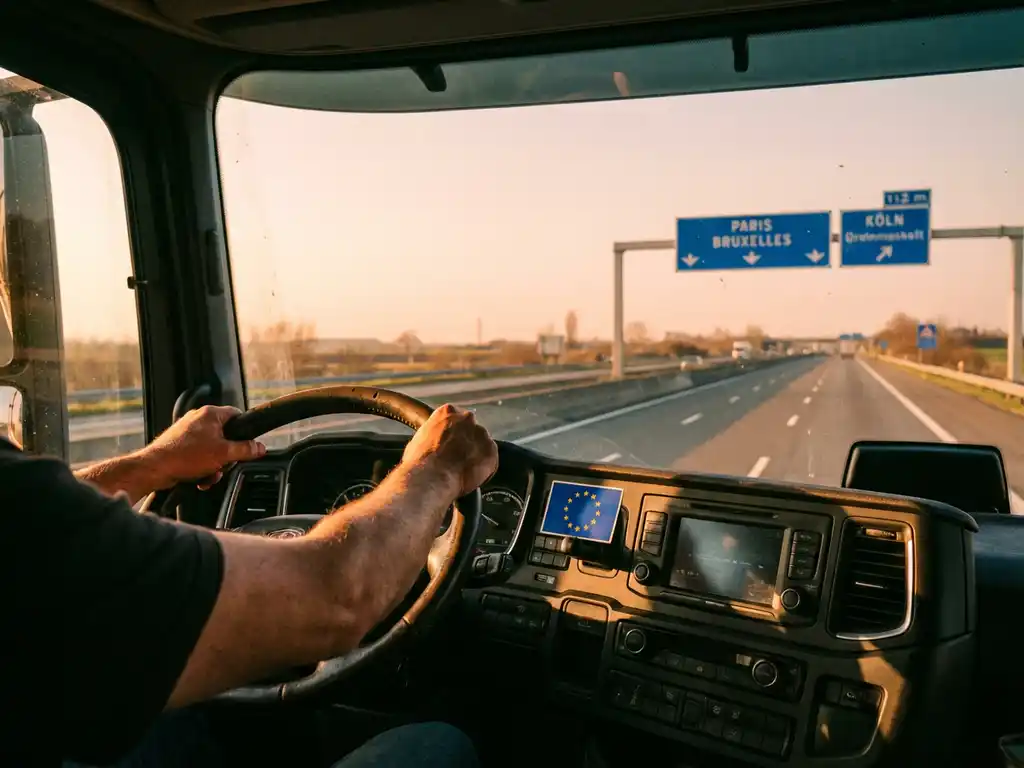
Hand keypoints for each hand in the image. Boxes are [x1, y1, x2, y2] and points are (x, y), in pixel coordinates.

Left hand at [140, 406, 265, 489]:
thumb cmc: (185, 457)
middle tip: (223, 465)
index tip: (247, 445)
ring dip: (214, 465)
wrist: (155, 469)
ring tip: (207, 475)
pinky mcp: (179, 444)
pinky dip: (202, 467)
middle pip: (225, 436)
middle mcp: (198, 419)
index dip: (245, 432)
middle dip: (226, 456)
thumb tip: (260, 447)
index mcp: (210, 413)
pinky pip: (198, 455)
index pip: (237, 415)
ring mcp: (187, 431)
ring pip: (212, 448)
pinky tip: (198, 477)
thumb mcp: (224, 454)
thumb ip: (246, 449)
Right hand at [402, 404, 497, 497]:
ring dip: (476, 455)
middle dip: (466, 442)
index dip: (453, 434)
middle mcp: (467, 418)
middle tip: (456, 459)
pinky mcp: (491, 451)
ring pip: (482, 445)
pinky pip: (490, 461)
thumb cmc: (419, 461)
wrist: (431, 476)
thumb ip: (432, 434)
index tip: (449, 444)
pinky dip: (484, 469)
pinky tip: (471, 477)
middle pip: (471, 430)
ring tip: (462, 471)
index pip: (456, 419)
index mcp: (448, 411)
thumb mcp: (419, 439)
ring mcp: (481, 434)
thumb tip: (431, 443)